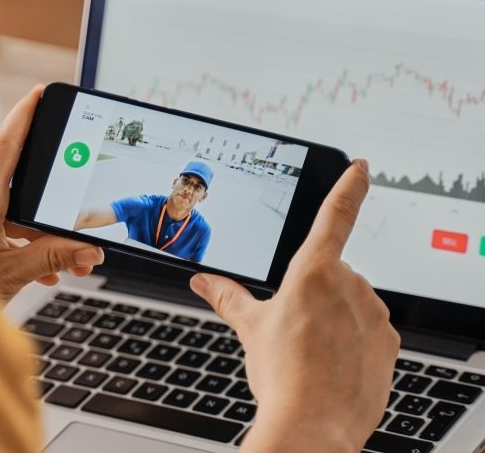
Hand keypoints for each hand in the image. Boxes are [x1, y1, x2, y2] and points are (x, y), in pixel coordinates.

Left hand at [0, 85, 103, 303]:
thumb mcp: (12, 274)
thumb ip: (55, 258)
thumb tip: (89, 251)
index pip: (5, 145)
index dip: (24, 115)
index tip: (39, 94)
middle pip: (14, 184)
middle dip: (48, 204)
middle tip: (73, 215)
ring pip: (6, 210)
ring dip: (34, 234)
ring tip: (59, 264)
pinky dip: (15, 241)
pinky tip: (35, 269)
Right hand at [190, 160, 398, 452]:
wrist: (312, 425)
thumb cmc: (282, 374)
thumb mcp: (250, 328)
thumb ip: (228, 296)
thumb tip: (202, 280)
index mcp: (314, 271)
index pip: (336, 214)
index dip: (349, 186)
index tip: (360, 166)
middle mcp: (350, 285)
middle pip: (333, 274)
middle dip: (316, 292)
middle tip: (295, 327)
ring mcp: (374, 314)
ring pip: (353, 302)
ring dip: (336, 317)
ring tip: (312, 350)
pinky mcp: (388, 342)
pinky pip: (370, 330)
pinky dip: (354, 340)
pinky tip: (333, 363)